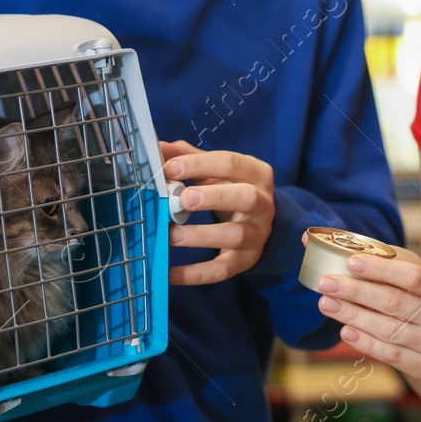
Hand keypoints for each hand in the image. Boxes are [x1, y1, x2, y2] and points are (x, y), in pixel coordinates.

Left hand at [159, 140, 274, 285]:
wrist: (258, 222)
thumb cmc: (230, 188)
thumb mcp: (215, 170)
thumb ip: (188, 157)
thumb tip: (157, 147)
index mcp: (256, 174)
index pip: (231, 163)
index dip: (200, 165)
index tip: (170, 167)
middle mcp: (263, 204)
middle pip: (245, 197)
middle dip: (214, 197)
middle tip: (183, 199)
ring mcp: (257, 234)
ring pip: (235, 235)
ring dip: (202, 236)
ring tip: (172, 234)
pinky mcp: (246, 260)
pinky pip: (223, 269)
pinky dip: (197, 274)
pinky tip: (172, 274)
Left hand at [315, 250, 420, 384]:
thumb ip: (402, 271)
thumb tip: (357, 253)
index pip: (412, 277)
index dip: (381, 270)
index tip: (352, 261)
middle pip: (393, 303)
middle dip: (355, 291)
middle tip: (326, 281)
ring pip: (386, 329)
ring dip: (351, 315)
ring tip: (326, 303)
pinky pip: (388, 354)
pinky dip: (364, 342)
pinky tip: (345, 330)